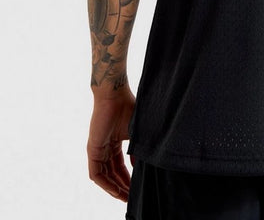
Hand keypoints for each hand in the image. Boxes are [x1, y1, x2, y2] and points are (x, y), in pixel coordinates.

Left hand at [87, 87, 135, 201]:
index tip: (137, 188)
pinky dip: (105, 184)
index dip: (129, 178)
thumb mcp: (136, 133)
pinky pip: (96, 173)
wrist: (115, 95)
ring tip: (126, 198)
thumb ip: (138, 150)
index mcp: (116, 142)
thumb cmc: (128, 108)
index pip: (121, 166)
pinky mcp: (92, 150)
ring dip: (115, 188)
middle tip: (132, 197)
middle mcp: (105, 148)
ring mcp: (98, 149)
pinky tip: (115, 191)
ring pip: (105, 176)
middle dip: (123, 186)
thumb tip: (141, 167)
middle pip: (113, 174)